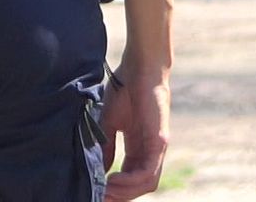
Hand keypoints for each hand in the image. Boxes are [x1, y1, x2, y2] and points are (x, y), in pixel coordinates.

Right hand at [101, 70, 169, 200]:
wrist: (139, 67)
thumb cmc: (124, 88)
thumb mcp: (109, 121)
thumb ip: (106, 146)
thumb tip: (99, 169)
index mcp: (138, 147)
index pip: (129, 177)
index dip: (114, 188)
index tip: (95, 192)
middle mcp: (149, 152)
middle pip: (137, 186)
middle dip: (118, 195)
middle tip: (98, 198)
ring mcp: (156, 148)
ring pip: (145, 184)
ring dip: (124, 192)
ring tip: (104, 192)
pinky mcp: (160, 142)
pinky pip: (149, 171)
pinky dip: (132, 181)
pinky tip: (114, 180)